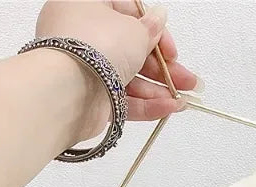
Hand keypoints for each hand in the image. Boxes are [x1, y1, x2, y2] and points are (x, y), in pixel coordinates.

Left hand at [35, 0, 200, 142]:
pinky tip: (169, 108)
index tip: (171, 50)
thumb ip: (150, 28)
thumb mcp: (134, 31)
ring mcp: (85, 68)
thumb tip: (159, 18)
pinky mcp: (90, 97)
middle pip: (131, 50)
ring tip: (183, 99)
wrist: (68, 90)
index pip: (127, 14)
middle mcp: (82, 35)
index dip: (154, 31)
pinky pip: (122, 99)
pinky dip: (146, 104)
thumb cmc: (94, 47)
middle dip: (163, 68)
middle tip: (187, 80)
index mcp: (85, 5)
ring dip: (158, 89)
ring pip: (129, 77)